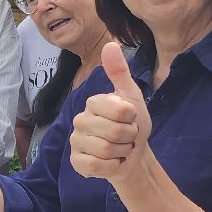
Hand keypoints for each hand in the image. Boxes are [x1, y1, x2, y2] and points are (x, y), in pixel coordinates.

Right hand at [70, 42, 152, 184]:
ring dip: (121, 153)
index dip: (132, 118)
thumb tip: (110, 44)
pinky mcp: (76, 162)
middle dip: (128, 138)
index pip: (119, 110)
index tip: (130, 119)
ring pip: (105, 150)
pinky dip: (111, 167)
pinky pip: (95, 166)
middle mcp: (80, 120)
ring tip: (120, 149)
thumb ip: (120, 72)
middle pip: (112, 132)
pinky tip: (111, 163)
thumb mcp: (131, 97)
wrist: (135, 157)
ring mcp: (76, 142)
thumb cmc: (132, 125)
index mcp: (92, 103)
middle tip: (127, 137)